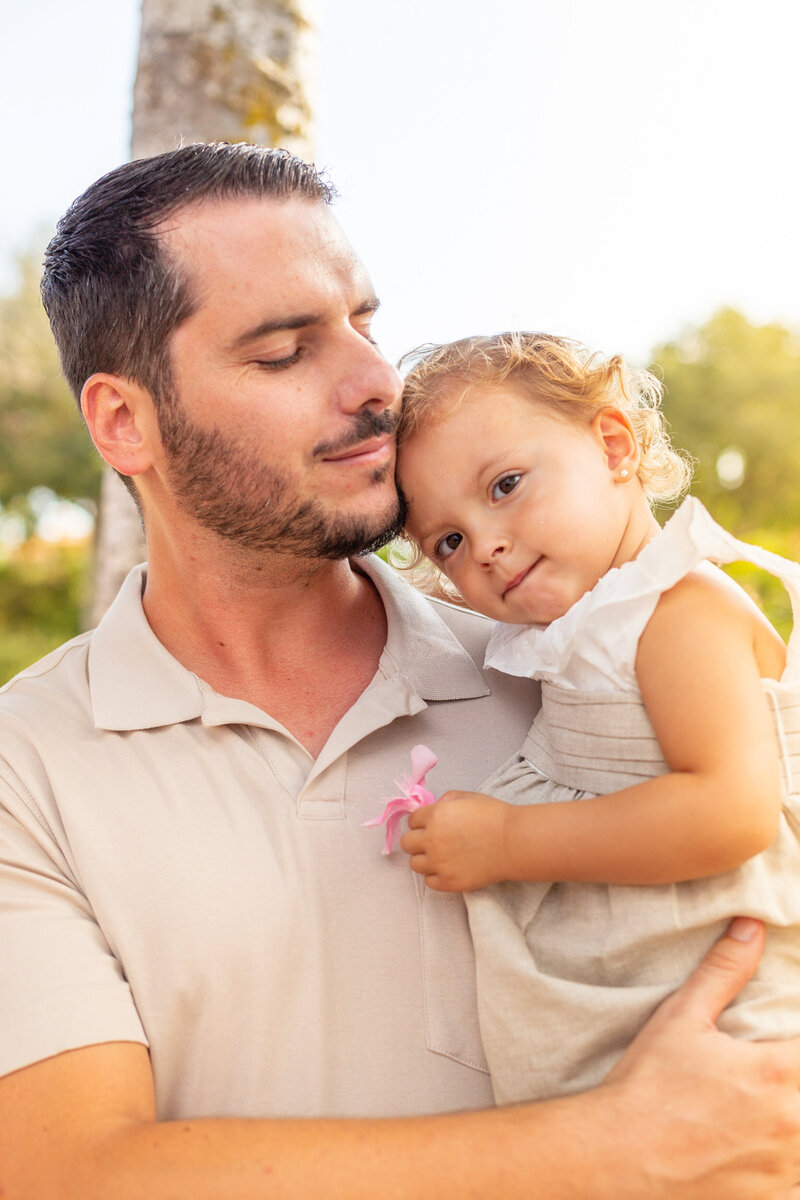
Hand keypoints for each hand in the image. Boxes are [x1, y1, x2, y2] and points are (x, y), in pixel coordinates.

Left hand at [400, 790, 512, 890]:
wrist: (514, 842)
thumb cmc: (495, 816)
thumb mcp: (468, 797)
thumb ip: (446, 801)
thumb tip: (435, 808)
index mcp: (435, 815)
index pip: (412, 820)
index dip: (421, 822)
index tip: (430, 825)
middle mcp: (432, 839)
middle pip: (407, 843)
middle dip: (417, 840)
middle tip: (432, 841)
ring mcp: (439, 863)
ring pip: (414, 864)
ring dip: (424, 859)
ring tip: (440, 857)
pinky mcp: (449, 882)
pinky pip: (429, 881)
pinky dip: (435, 876)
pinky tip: (447, 868)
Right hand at [599, 918, 799, 1197]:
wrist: (617, 1158)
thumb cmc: (648, 1085)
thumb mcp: (681, 1018)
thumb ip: (724, 970)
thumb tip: (752, 926)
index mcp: (776, 1072)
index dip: (796, 1044)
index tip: (786, 1043)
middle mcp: (792, 1123)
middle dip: (793, 1075)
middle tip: (767, 1073)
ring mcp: (786, 1170)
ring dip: (794, 1123)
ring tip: (772, 1113)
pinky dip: (790, 1168)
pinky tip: (770, 1151)